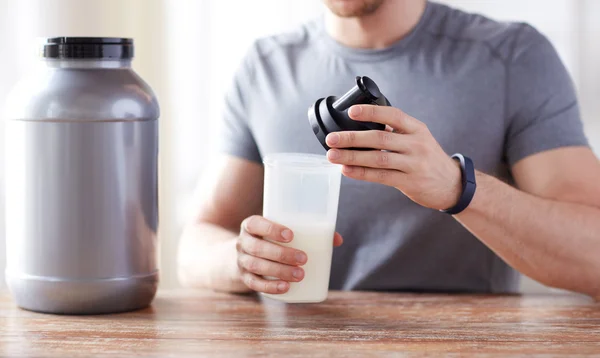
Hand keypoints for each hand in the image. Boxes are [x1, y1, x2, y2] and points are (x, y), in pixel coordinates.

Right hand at [236, 215, 342, 293]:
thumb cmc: (271, 240)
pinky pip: (254, 284)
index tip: (291, 236)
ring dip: (278, 271)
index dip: (271, 229)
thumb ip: (307, 232)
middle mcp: (243, 242)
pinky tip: (285, 288)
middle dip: (281, 254)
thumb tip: (337, 239)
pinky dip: (270, 287)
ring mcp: (241, 261)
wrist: (243, 255)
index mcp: (251, 226)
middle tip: (303, 259)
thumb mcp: (281, 232)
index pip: (255, 224)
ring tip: (300, 275)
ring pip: (256, 266)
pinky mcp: (244, 277)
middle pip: (257, 248)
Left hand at [325, 105, 462, 210]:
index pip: (393, 115)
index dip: (371, 112)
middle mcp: (416, 144)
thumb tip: (361, 126)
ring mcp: (414, 164)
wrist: (452, 184)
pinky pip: (381, 176)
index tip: (350, 112)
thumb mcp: (419, 138)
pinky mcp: (409, 182)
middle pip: (380, 138)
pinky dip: (361, 173)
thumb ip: (395, 131)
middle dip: (352, 138)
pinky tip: (347, 169)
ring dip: (352, 156)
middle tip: (332, 138)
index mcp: (417, 128)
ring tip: (333, 155)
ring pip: (378, 158)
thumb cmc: (428, 158)